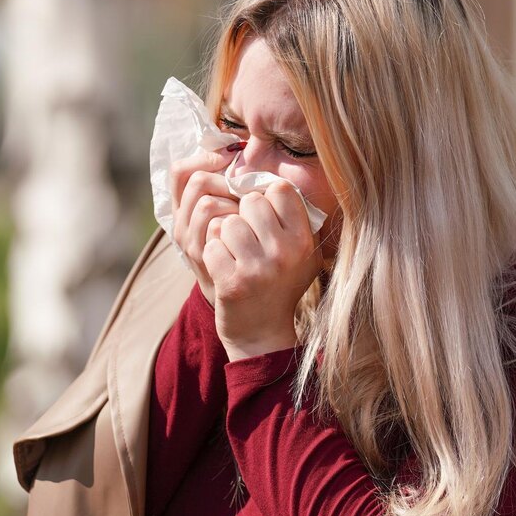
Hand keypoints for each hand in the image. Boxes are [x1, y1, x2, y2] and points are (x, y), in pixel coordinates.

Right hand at [170, 149, 236, 305]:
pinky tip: (249, 240)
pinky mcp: (204, 262)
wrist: (247, 311)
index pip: (181, 171)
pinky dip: (236, 230)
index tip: (234, 157)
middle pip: (197, 182)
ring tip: (250, 223)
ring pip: (207, 203)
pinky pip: (217, 231)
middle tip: (248, 197)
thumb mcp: (237, 222)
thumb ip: (233, 191)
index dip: (206, 157)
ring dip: (235, 208)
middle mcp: (181, 226)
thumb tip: (240, 147)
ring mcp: (190, 245)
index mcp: (186, 211)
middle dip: (229, 184)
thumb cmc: (248, 260)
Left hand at [203, 181, 321, 360]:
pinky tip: (225, 268)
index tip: (262, 213)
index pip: (280, 189)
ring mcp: (258, 269)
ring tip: (235, 254)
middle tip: (247, 238)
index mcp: (304, 241)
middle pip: (250, 201)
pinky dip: (213, 255)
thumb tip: (271, 181)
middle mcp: (285, 253)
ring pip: (228, 222)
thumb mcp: (304, 254)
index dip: (265, 196)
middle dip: (243, 214)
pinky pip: (211, 245)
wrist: (262, 334)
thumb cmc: (281, 285)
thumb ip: (296, 219)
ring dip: (225, 235)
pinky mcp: (232, 283)